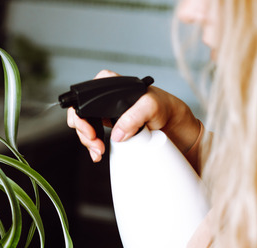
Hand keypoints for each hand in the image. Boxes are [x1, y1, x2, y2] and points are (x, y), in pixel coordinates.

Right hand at [66, 70, 200, 162]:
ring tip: (98, 151)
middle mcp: (107, 99)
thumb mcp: (152, 106)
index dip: (81, 112)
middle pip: (81, 113)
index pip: (85, 94)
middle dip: (83, 131)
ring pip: (85, 127)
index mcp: (112, 86)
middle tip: (93, 142)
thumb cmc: (166, 108)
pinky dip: (93, 147)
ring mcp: (107, 114)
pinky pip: (94, 137)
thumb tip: (117, 133)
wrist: (175, 128)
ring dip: (87, 142)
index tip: (90, 129)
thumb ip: (135, 116)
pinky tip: (98, 153)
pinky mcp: (110, 128)